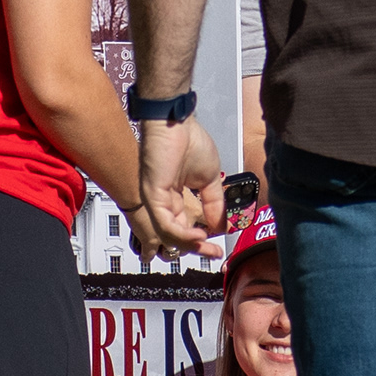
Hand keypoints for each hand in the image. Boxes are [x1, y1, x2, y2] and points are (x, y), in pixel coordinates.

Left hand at [137, 114, 227, 258]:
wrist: (176, 121)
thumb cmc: (189, 141)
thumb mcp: (209, 180)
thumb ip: (214, 204)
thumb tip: (222, 225)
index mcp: (175, 198)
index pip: (185, 228)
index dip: (202, 241)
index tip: (218, 250)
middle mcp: (163, 202)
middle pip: (176, 237)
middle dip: (197, 248)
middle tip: (213, 254)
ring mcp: (155, 200)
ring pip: (169, 234)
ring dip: (189, 244)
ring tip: (205, 243)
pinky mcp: (152, 195)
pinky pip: (165, 223)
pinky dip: (182, 233)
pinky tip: (197, 234)